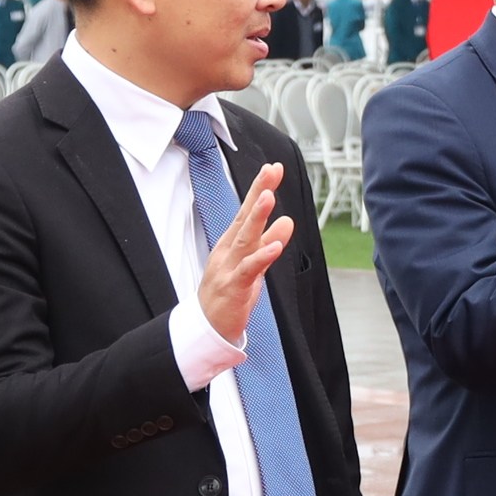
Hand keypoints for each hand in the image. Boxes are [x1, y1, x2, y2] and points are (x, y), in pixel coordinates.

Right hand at [196, 158, 293, 345]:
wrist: (208, 326)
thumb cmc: (229, 292)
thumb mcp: (254, 265)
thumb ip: (269, 243)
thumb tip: (287, 221)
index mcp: (232, 244)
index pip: (247, 212)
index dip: (259, 189)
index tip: (272, 168)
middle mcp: (228, 251)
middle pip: (244, 218)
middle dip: (258, 193)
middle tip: (271, 171)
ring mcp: (228, 268)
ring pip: (244, 239)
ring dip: (257, 217)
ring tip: (269, 197)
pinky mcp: (233, 287)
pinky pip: (248, 270)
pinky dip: (261, 257)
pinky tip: (275, 246)